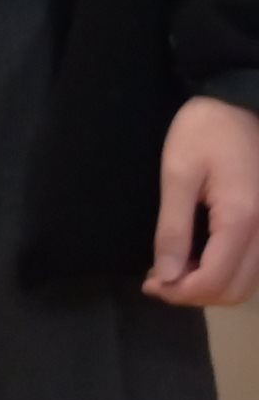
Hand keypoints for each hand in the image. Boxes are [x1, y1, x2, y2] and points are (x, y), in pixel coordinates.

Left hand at [152, 95, 258, 304]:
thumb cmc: (204, 132)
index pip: (216, 281)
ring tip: (173, 270)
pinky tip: (198, 260)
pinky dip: (226, 274)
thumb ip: (173, 229)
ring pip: (247, 285)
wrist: (240, 105)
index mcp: (242, 220)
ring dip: (211, 287)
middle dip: (194, 294)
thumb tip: (167, 276)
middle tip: (158, 279)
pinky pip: (253, 268)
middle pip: (235, 291)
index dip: (181, 291)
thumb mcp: (177, 174)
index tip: (151, 284)